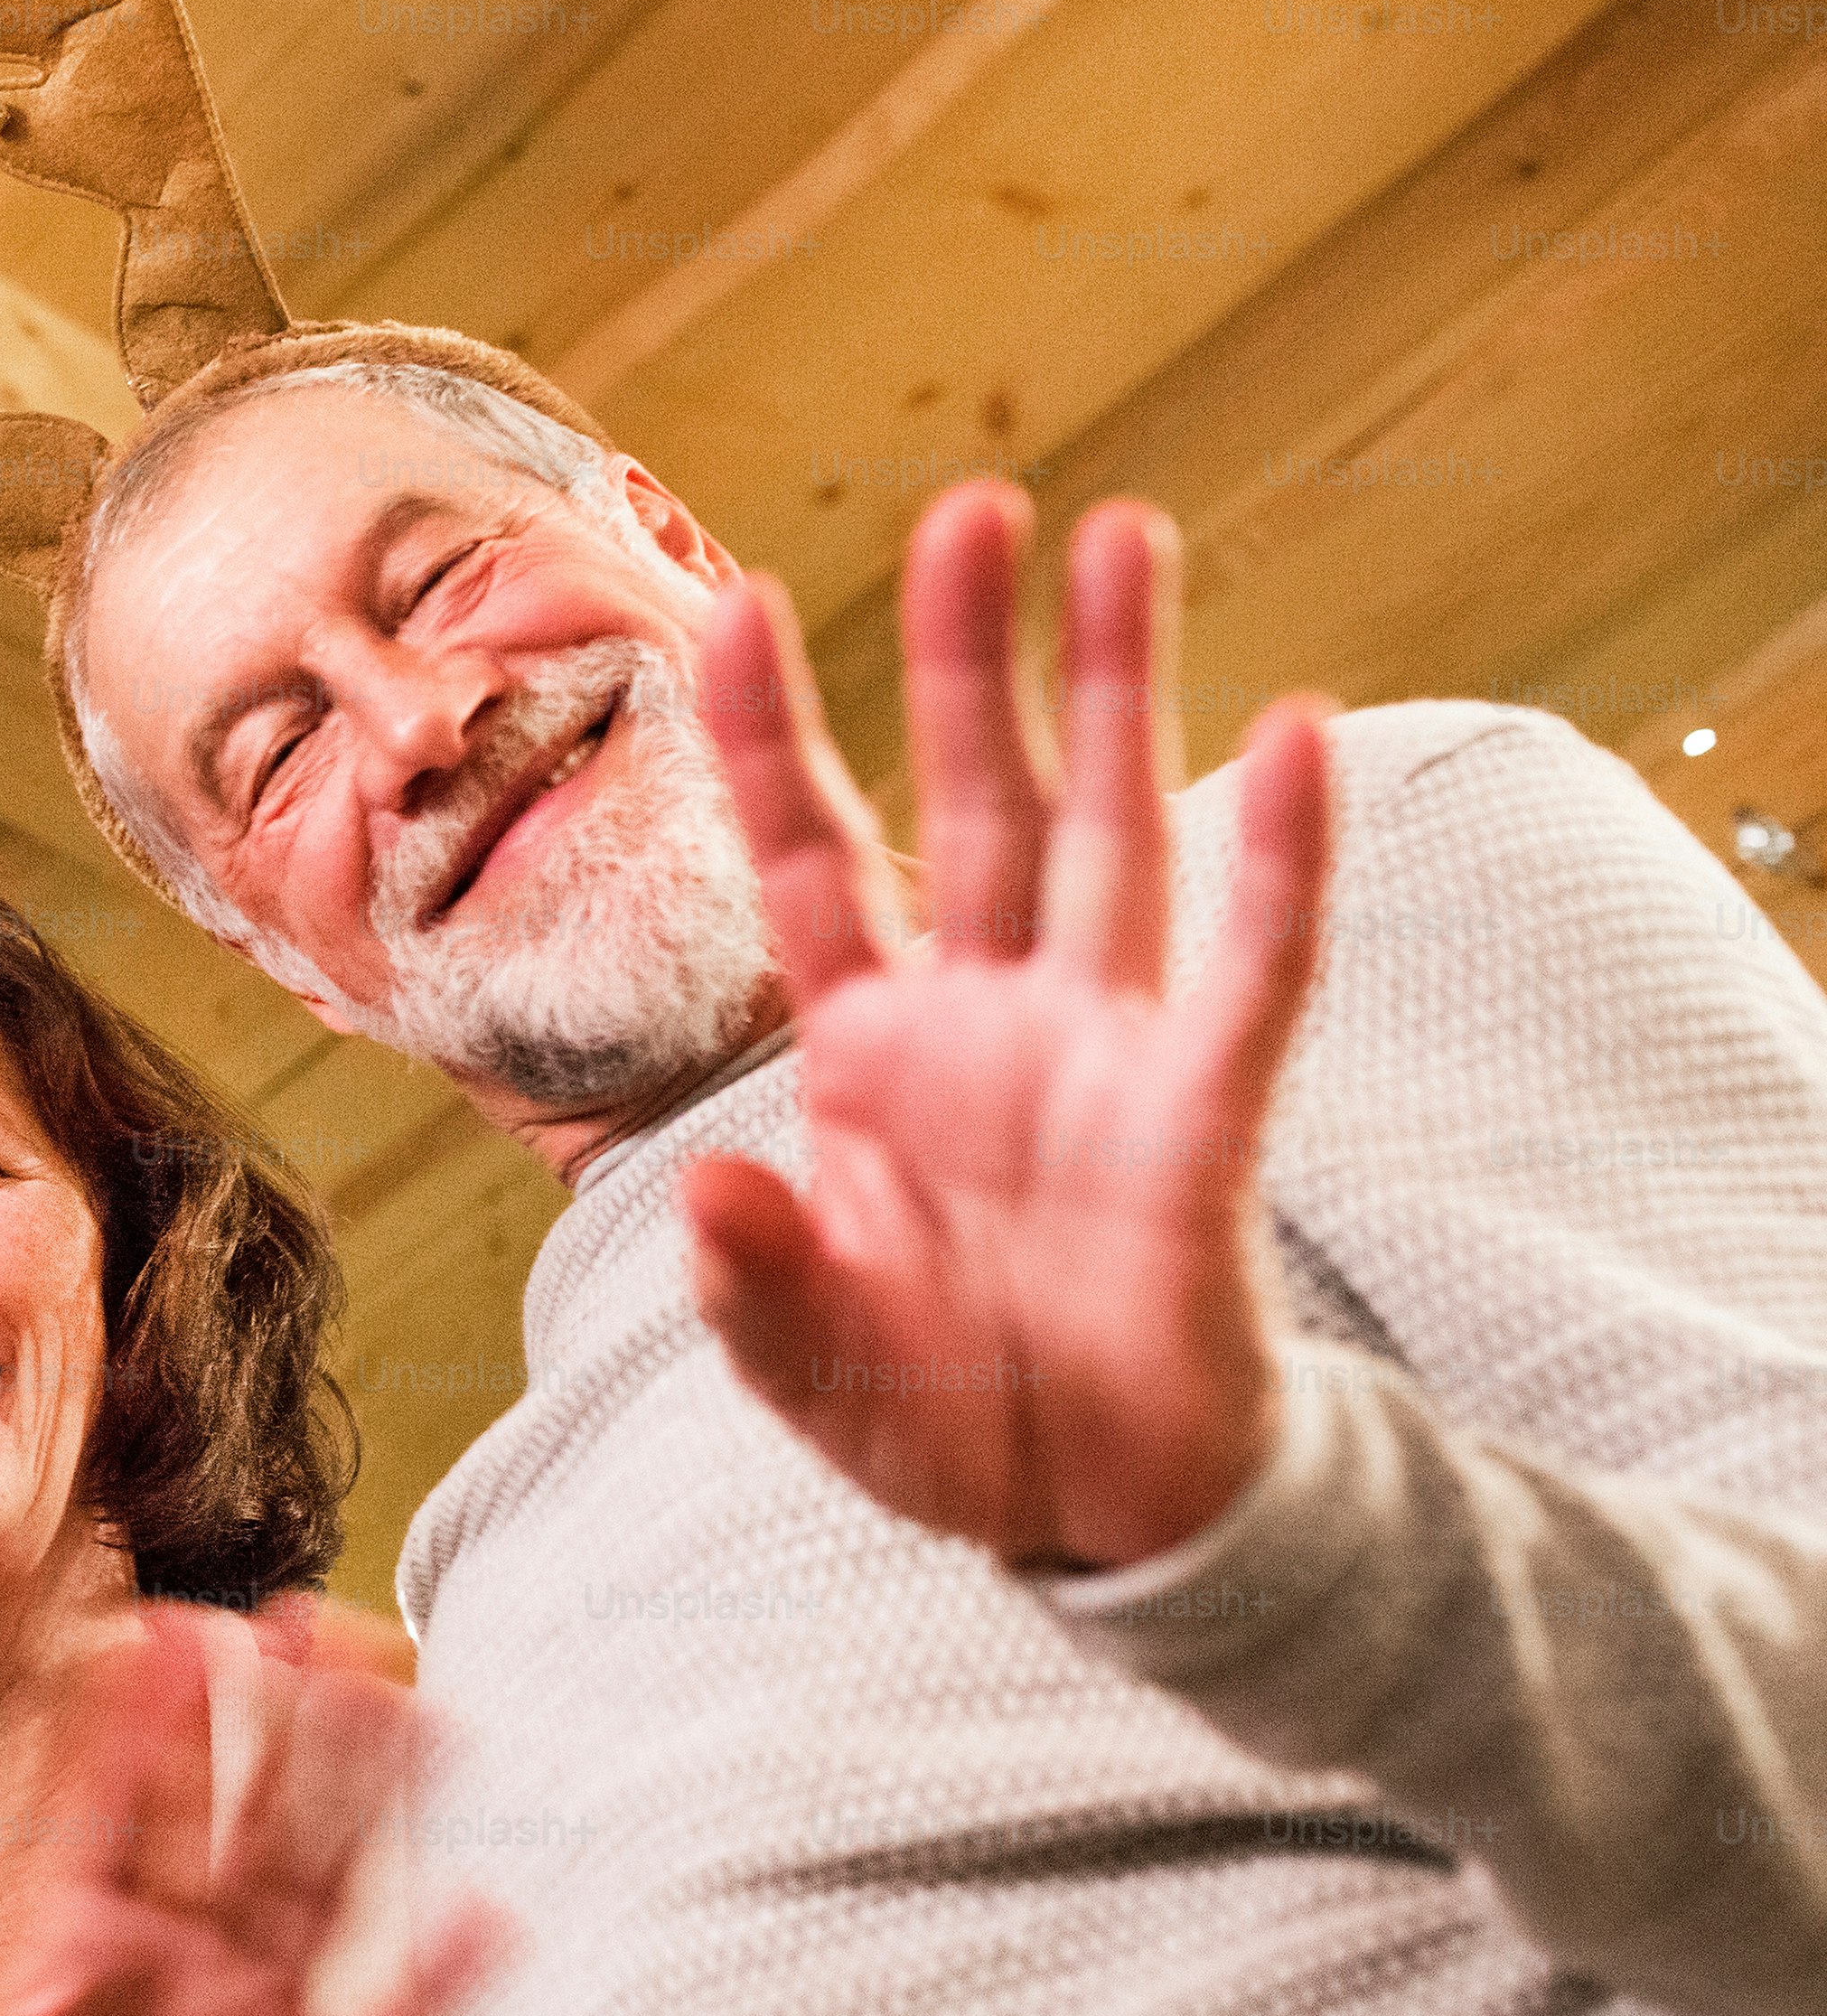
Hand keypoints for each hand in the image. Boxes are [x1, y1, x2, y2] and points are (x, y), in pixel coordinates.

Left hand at [0, 1600, 502, 2015]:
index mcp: (88, 1940)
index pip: (122, 1808)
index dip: (147, 1724)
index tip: (172, 1630)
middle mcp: (182, 1958)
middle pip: (239, 1819)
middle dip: (276, 1723)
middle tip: (312, 1620)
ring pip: (317, 1885)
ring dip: (361, 1800)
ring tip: (407, 1706)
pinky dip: (434, 1979)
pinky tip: (483, 1915)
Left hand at [683, 486, 1339, 1567]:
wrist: (1086, 1511)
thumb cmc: (941, 1414)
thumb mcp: (804, 1362)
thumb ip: (752, 1285)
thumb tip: (716, 1189)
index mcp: (872, 1052)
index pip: (810, 859)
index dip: (775, 738)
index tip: (738, 602)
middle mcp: (988, 1017)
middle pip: (977, 799)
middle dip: (970, 656)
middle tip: (976, 504)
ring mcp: (1102, 1053)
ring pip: (1113, 833)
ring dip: (1123, 689)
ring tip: (1126, 536)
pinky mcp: (1202, 1120)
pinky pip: (1252, 972)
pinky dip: (1278, 861)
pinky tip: (1299, 737)